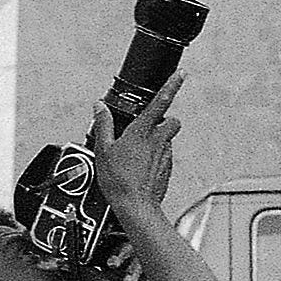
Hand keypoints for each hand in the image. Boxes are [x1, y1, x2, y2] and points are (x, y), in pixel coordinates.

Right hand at [90, 71, 182, 211]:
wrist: (136, 206)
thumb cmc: (119, 181)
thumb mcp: (102, 150)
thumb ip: (103, 125)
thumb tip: (99, 108)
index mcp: (142, 131)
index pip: (162, 101)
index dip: (172, 84)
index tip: (180, 73)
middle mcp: (158, 140)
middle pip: (171, 120)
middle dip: (164, 120)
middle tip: (148, 128)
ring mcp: (165, 154)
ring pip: (168, 139)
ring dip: (157, 141)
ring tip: (138, 153)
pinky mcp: (168, 167)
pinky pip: (164, 156)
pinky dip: (155, 158)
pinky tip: (140, 168)